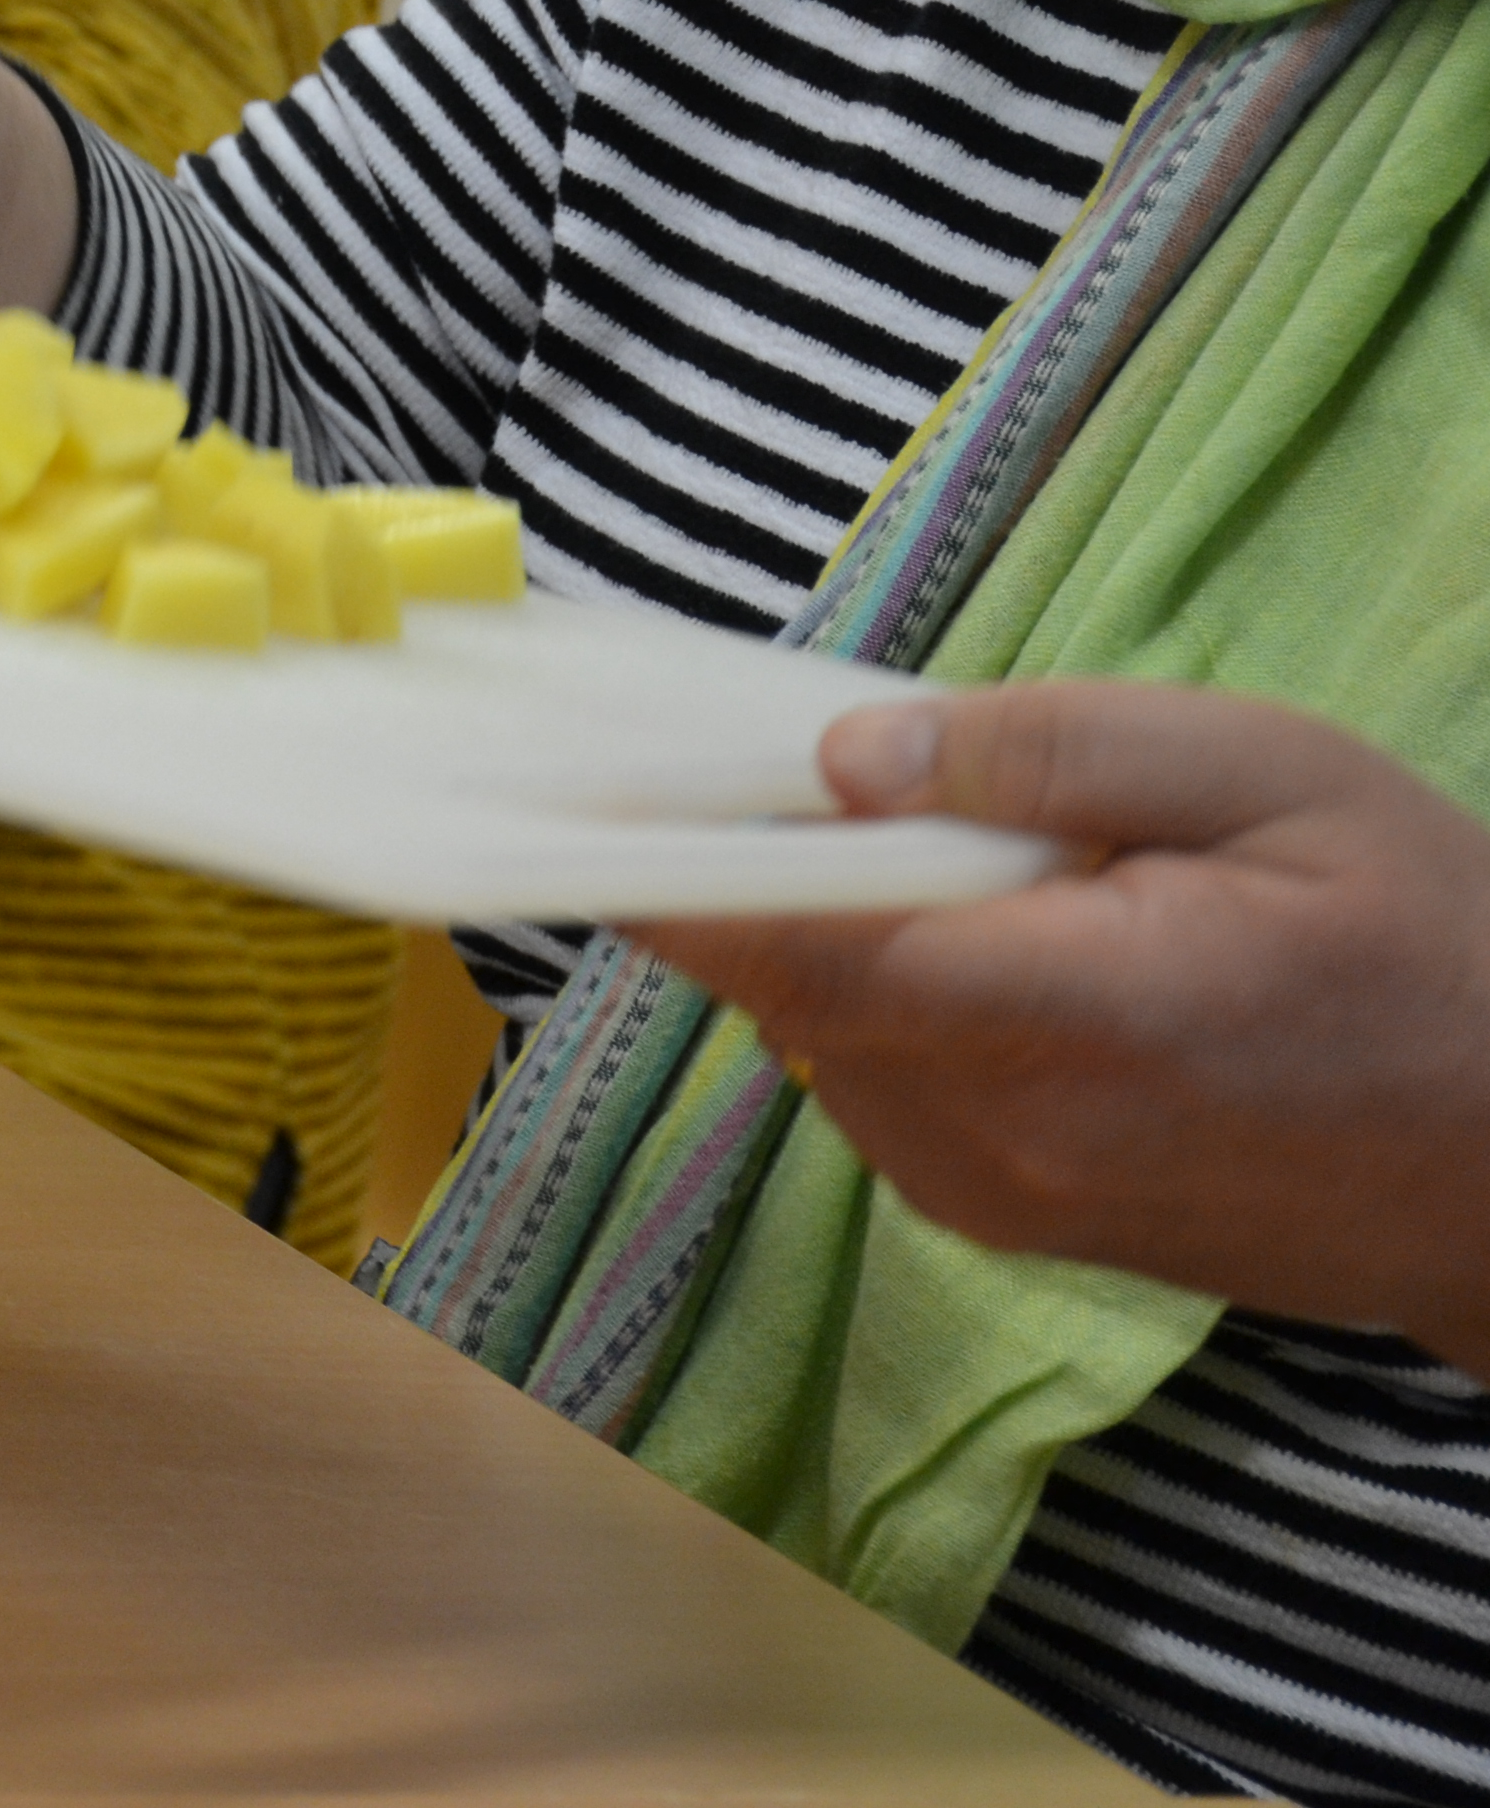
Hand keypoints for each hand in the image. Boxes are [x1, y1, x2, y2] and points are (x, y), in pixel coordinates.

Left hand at [632, 683, 1489, 1376]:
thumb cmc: (1436, 948)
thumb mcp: (1277, 779)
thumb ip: (1054, 754)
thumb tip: (843, 756)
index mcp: (1065, 1015)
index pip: (795, 946)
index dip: (666, 868)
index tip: (568, 789)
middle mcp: (997, 1132)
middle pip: (788, 981)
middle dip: (762, 867)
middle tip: (797, 762)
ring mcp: (990, 1193)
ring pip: (821, 1029)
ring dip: (842, 931)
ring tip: (974, 857)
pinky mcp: (997, 1217)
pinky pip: (876, 1081)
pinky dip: (890, 996)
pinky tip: (1000, 941)